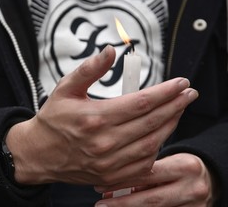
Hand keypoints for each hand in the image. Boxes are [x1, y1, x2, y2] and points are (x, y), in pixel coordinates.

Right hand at [6, 45, 197, 185]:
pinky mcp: (110, 176)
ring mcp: (108, 163)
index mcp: (94, 118)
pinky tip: (161, 135)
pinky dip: (157, 148)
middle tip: (190, 93)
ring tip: (179, 110)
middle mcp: (104, 143)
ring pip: (151, 143)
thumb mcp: (65, 89)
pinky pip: (143, 164)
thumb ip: (89, 69)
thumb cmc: (52, 119)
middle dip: (175, 105)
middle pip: (151, 122)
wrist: (39, 153)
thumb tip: (111, 51)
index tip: (181, 82)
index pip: (140, 102)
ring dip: (170, 126)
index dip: (165, 91)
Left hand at [95, 153, 215, 206]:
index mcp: (184, 166)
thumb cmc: (179, 167)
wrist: (209, 179)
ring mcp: (196, 206)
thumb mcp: (166, 163)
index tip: (99, 186)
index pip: (146, 174)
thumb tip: (111, 189)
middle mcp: (193, 188)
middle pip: (150, 199)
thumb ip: (144, 173)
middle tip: (100, 205)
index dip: (120, 181)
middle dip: (121, 203)